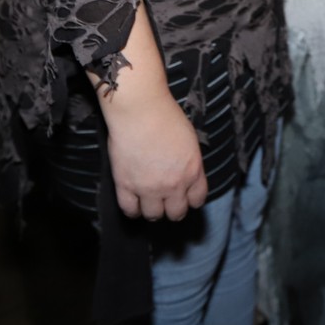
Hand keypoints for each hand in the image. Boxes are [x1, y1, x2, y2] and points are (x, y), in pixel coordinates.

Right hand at [103, 87, 207, 221]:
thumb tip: (185, 172)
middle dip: (173, 209)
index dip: (191, 200)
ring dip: (152, 210)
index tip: (185, 197)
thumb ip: (189, 161)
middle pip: (177, 213)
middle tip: (166, 201)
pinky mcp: (126, 185)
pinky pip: (129, 209)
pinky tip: (133, 203)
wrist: (140, 110)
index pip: (197, 199)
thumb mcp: (190, 140)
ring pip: (153, 215)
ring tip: (149, 201)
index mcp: (192, 171)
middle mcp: (174, 185)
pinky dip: (132, 210)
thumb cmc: (166, 116)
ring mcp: (149, 188)